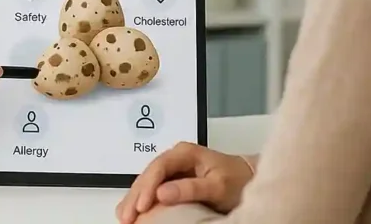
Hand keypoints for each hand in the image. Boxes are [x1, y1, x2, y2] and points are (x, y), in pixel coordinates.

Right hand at [116, 142, 254, 223]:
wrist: (246, 178)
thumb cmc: (235, 179)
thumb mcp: (217, 186)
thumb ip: (191, 188)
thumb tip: (161, 193)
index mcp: (184, 152)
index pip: (159, 167)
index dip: (147, 187)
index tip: (142, 207)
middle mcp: (174, 158)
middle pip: (148, 175)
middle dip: (135, 196)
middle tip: (126, 217)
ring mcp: (171, 169)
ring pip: (146, 182)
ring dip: (134, 199)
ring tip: (124, 217)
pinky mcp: (171, 181)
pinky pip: (151, 189)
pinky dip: (140, 200)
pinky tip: (131, 211)